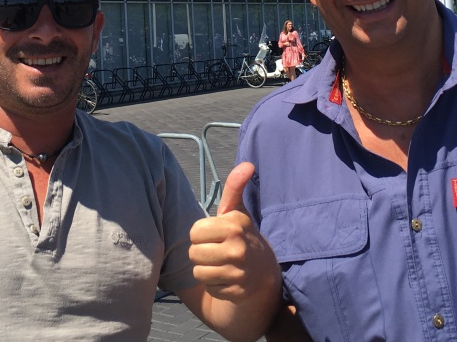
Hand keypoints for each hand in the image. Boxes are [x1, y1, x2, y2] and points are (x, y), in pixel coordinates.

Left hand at [189, 162, 280, 302]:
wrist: (264, 272)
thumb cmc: (242, 235)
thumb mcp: (237, 210)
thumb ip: (235, 186)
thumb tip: (248, 163)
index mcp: (234, 226)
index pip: (194, 232)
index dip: (200, 233)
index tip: (214, 234)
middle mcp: (238, 249)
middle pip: (193, 253)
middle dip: (201, 251)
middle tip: (216, 249)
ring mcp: (238, 273)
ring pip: (199, 272)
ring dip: (205, 269)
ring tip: (219, 263)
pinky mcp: (236, 293)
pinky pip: (209, 288)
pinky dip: (214, 284)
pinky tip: (226, 277)